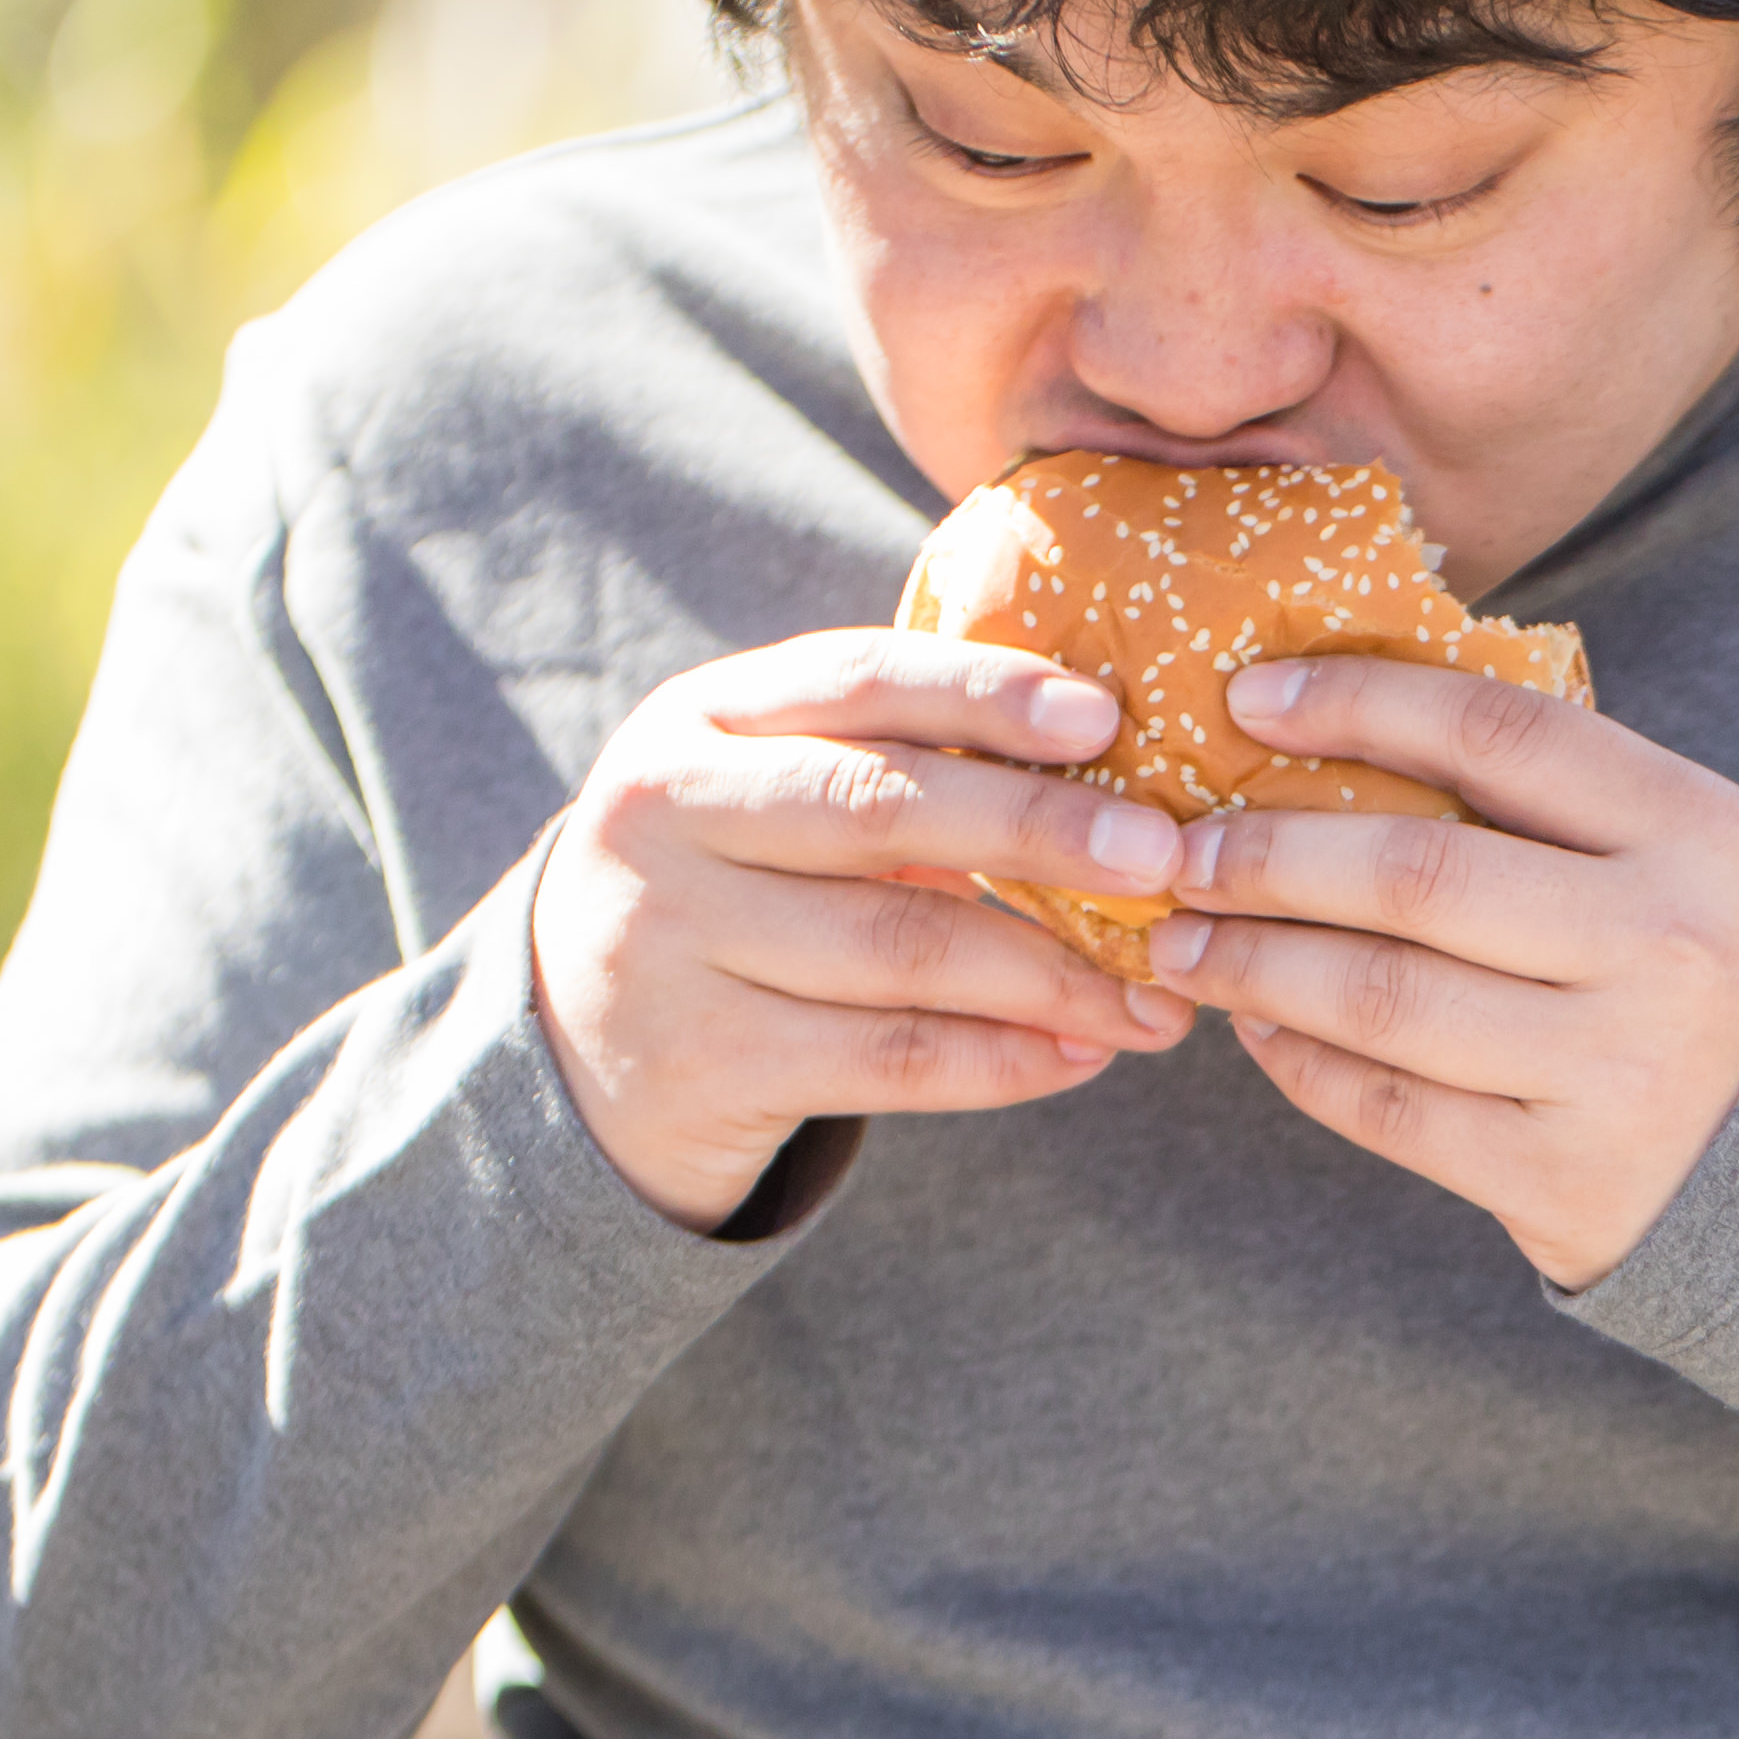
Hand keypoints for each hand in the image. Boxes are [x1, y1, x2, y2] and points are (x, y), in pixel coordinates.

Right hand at [528, 630, 1196, 1231]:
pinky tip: (1085, 1053)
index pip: (856, 679)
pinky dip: (1006, 1059)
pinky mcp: (703, 1058)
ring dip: (1054, 973)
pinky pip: (892, 1058)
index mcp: (701, 720)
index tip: (1103, 718)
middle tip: (1168, 859)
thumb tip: (1113, 762)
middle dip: (1041, 830)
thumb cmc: (733, 892)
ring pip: (903, 947)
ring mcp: (672, 939)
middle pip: (883, 808)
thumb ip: (896, 765)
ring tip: (1157, 992)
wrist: (570, 1046)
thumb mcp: (770, 797)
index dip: (984, 692)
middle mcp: (668, 814)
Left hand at [1135, 657, 1738, 1286]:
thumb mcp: (1701, 851)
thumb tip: (1337, 723)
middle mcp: (1668, 950)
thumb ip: (1564, 794)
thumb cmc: (1730, 971)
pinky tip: (1263, 1029)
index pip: (1499, 733)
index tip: (1249, 699)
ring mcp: (1618, 1074)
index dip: (1358, 701)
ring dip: (1255, 963)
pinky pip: (1391, 1110)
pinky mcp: (1569, 1182)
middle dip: (1268, 853)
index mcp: (1706, 835)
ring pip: (1380, 999)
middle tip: (1182, 847)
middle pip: (1415, 873)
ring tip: (1185, 942)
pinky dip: (1303, 1063)